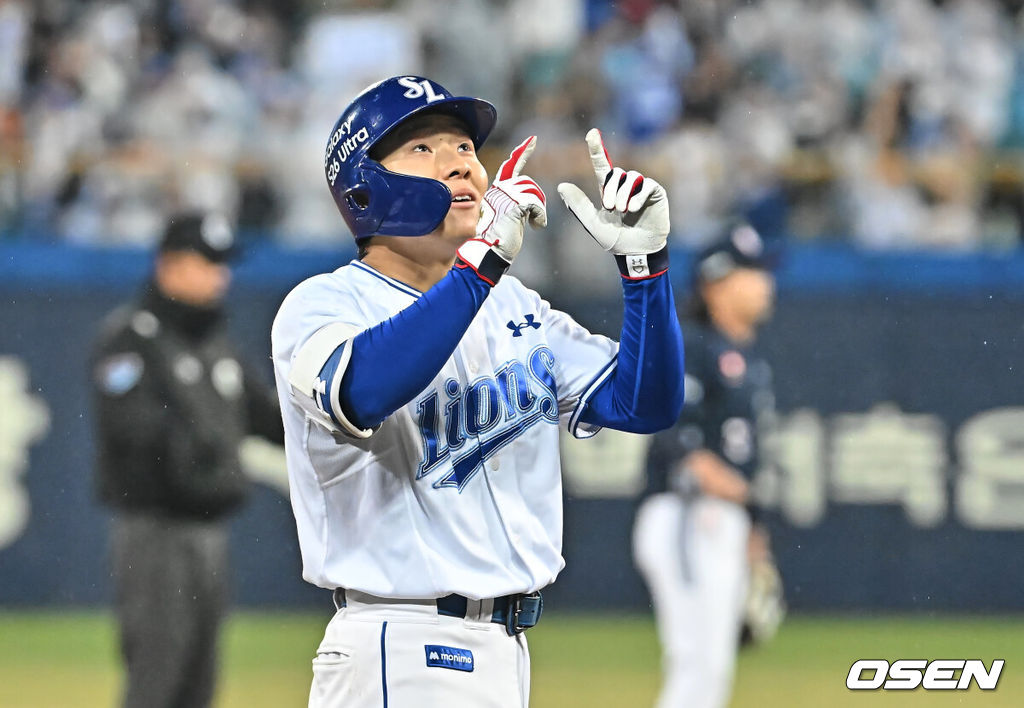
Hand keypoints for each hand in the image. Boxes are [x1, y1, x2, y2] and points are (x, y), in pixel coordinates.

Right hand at [455, 136, 545, 284]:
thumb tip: (528, 204)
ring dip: (538, 209)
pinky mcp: (513, 204)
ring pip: (533, 192)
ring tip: (535, 223)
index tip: (532, 140)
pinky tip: (536, 227)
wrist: (487, 253)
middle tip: (537, 217)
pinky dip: (540, 215)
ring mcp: (505, 196)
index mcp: (496, 192)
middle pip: (526, 182)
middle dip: (536, 198)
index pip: (510, 167)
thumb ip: (514, 206)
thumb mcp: (506, 218)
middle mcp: (498, 190)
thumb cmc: (496, 241)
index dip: (522, 152)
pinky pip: (536, 203)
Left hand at [557, 129, 668, 255]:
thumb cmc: (614, 239)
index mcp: (609, 190)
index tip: (591, 133)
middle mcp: (625, 186)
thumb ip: (578, 204)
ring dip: (624, 194)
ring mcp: (641, 188)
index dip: (596, 149)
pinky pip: (646, 184)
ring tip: (623, 211)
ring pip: (631, 177)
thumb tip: (561, 186)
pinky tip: (633, 209)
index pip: (602, 165)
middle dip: (611, 189)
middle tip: (610, 207)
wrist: (636, 252)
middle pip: (616, 172)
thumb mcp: (592, 222)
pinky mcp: (656, 193)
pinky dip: (637, 196)